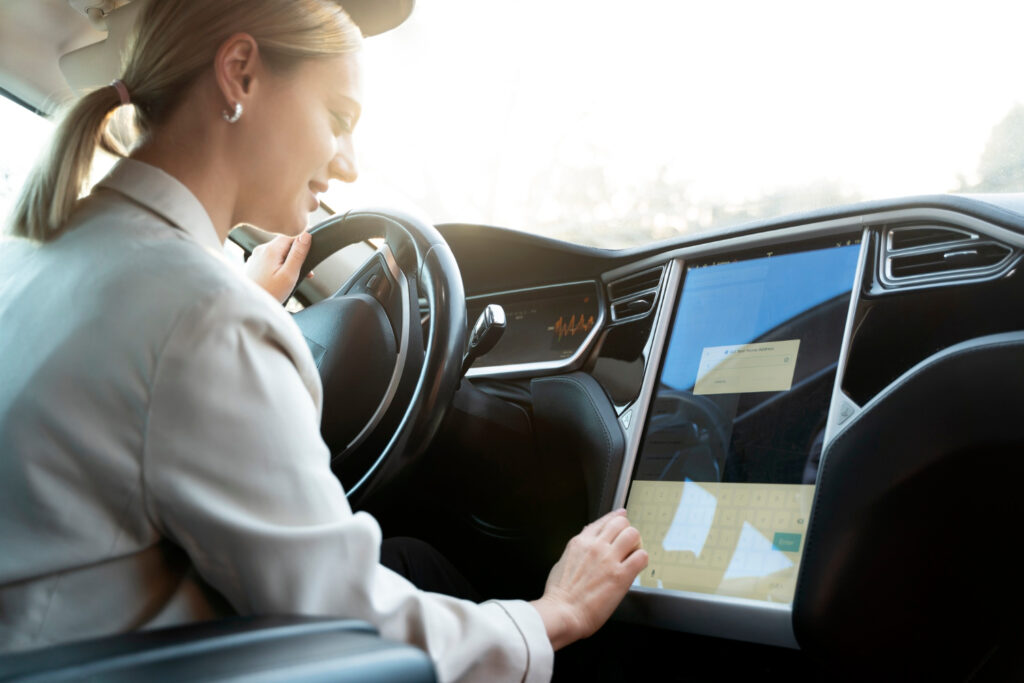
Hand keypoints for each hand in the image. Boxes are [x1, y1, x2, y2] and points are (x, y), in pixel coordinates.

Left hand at [244, 232, 312, 303]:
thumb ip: (298, 253)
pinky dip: (278, 267)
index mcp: (270, 250)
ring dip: (288, 262)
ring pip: (278, 252)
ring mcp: (256, 257)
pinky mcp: (253, 265)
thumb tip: (306, 234)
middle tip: (305, 272)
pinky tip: (279, 280)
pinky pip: (270, 260)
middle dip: (297, 254)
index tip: (312, 248)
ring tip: (291, 279)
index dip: (304, 238)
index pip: (291, 233)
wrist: (248, 307)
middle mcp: (261, 250)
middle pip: (285, 243)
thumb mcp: (289, 275)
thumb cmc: (270, 294)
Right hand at [530, 509, 647, 649]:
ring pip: (633, 534)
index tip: (621, 516)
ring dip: (636, 544)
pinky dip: (641, 560)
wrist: (563, 613)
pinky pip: (641, 556)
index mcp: (580, 543)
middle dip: (626, 531)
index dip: (615, 517)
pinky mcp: (621, 575)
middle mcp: (596, 546)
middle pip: (621, 523)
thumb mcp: (563, 562)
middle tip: (627, 543)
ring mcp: (609, 559)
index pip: (603, 521)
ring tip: (633, 555)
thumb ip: (577, 550)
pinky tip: (636, 567)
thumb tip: (584, 542)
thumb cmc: (560, 595)